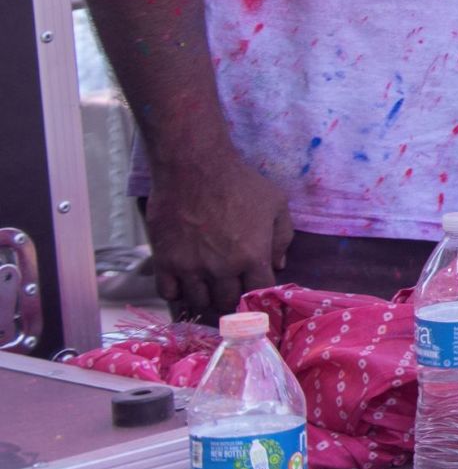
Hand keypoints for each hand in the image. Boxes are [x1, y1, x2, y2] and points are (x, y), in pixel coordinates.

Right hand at [146, 141, 291, 320]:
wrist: (194, 167)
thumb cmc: (240, 183)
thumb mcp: (276, 204)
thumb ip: (282, 237)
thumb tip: (279, 265)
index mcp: (253, 256)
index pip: (258, 293)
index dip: (258, 293)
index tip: (253, 288)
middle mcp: (222, 268)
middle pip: (227, 301)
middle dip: (232, 297)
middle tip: (229, 287)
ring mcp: (191, 267)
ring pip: (198, 301)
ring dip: (205, 296)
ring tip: (207, 285)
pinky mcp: (164, 261)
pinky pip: (168, 294)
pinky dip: (177, 293)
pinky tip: (183, 282)